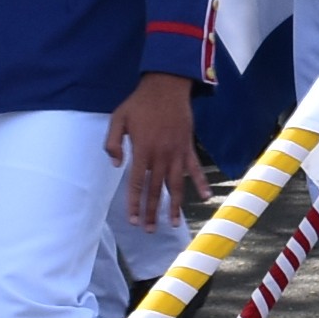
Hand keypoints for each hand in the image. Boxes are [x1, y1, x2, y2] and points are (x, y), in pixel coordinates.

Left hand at [107, 72, 207, 230]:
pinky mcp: (188, 147)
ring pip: (176, 185)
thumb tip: (115, 165)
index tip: (133, 221)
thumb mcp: (118, 118)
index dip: (135, 204)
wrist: (167, 86)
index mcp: (142, 150)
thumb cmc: (140, 103)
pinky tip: (205, 198)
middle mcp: (160, 156)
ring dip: (175, 206)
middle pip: (156, 190)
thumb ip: (113, 143)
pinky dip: (200, 183)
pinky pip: (195, 169)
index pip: (137, 184)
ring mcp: (177, 153)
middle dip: (152, 212)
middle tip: (149, 230)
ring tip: (174, 224)